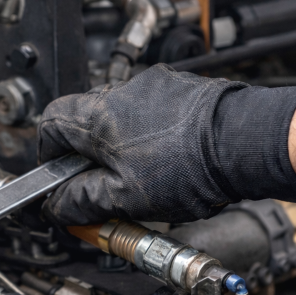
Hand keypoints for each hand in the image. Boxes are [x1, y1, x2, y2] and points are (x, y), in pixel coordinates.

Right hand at [38, 64, 295, 225]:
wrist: (246, 142)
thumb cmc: (190, 166)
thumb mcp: (125, 197)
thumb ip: (83, 201)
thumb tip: (59, 206)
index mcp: (97, 116)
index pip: (50, 124)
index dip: (50, 155)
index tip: (61, 177)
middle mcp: (120, 93)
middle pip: (85, 122)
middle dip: (89, 157)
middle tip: (103, 187)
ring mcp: (153, 88)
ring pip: (120, 119)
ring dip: (122, 147)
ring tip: (142, 179)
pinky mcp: (181, 91)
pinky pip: (151, 114)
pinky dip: (151, 137)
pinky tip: (170, 163)